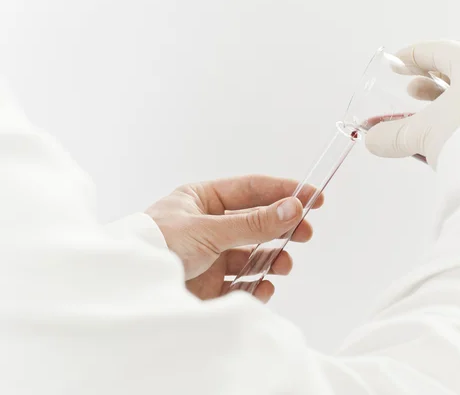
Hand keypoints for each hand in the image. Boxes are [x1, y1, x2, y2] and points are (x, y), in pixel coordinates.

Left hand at [146, 175, 322, 301]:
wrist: (126, 289)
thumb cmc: (157, 245)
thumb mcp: (208, 229)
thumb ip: (253, 223)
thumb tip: (293, 208)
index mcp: (203, 200)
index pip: (252, 190)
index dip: (284, 190)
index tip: (314, 196)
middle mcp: (209, 226)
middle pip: (257, 222)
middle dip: (282, 227)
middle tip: (305, 232)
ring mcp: (211, 256)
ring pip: (253, 254)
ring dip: (272, 259)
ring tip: (283, 264)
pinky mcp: (211, 285)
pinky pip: (242, 283)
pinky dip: (257, 286)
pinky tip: (262, 287)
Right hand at [365, 40, 459, 166]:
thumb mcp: (423, 133)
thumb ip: (394, 135)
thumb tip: (373, 141)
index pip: (440, 51)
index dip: (412, 57)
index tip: (397, 64)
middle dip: (431, 85)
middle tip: (411, 93)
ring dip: (451, 106)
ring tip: (430, 119)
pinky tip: (457, 140)